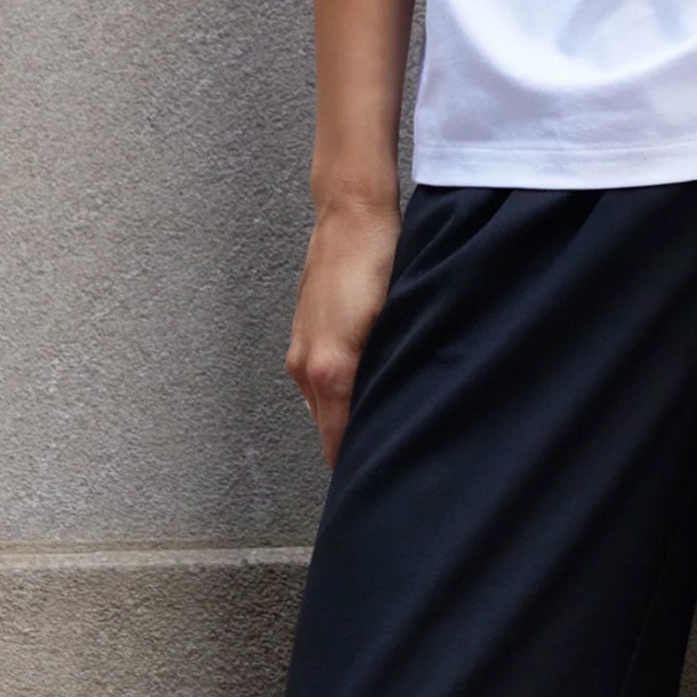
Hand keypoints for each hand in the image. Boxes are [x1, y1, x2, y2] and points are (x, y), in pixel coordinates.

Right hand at [285, 194, 399, 466]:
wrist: (350, 212)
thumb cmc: (377, 257)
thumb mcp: (394, 318)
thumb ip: (388, 369)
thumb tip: (396, 410)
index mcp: (329, 369)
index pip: (338, 441)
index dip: (357, 465)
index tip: (376, 484)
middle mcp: (306, 366)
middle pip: (327, 428)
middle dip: (352, 446)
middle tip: (388, 460)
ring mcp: (300, 349)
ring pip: (323, 404)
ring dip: (346, 417)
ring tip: (380, 427)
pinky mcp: (303, 333)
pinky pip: (318, 380)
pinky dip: (338, 393)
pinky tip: (366, 386)